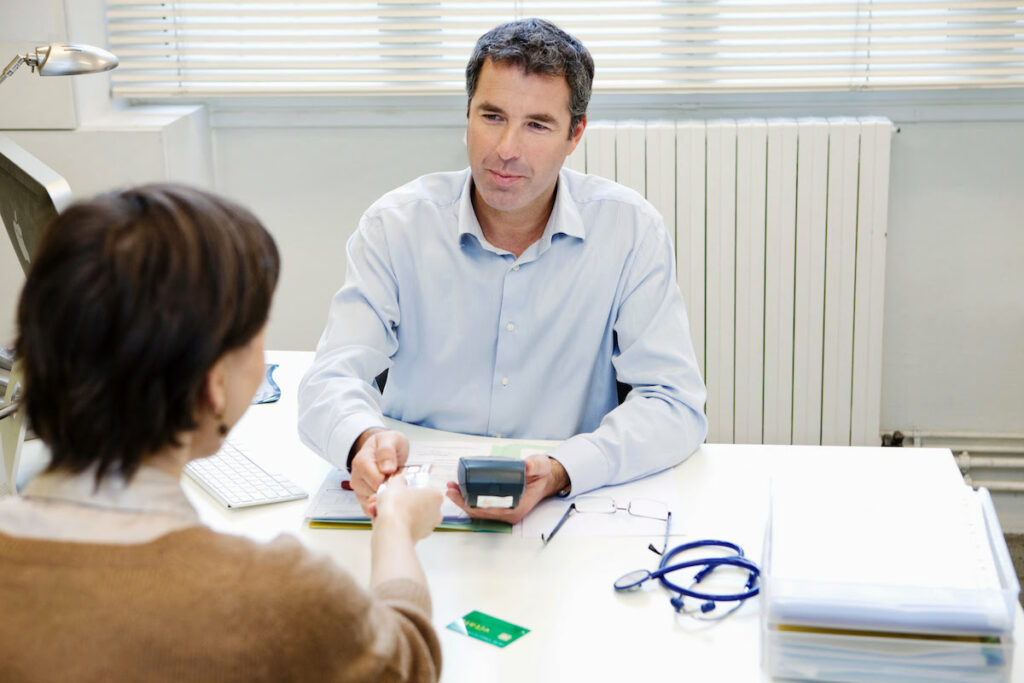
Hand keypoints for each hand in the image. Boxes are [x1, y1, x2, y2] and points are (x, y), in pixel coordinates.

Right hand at [349, 428, 408, 516]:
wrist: (384, 450)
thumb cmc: (388, 444)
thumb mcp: (391, 439)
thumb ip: (387, 451)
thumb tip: (386, 468)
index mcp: (361, 462)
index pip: (374, 480)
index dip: (389, 481)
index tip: (399, 477)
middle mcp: (357, 478)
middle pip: (373, 494)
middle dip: (389, 491)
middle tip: (401, 483)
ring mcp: (360, 491)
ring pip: (372, 505)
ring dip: (387, 500)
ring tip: (397, 490)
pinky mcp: (365, 500)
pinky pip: (372, 511)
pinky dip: (383, 509)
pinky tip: (393, 500)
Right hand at [373, 474, 442, 541]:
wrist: (391, 530)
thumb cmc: (396, 506)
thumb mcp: (395, 484)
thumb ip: (399, 480)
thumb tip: (400, 481)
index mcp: (436, 497)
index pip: (425, 488)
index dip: (410, 487)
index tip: (400, 488)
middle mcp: (436, 513)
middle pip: (416, 503)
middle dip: (399, 501)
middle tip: (386, 497)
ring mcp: (427, 527)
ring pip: (408, 515)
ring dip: (394, 512)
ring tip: (377, 508)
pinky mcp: (417, 538)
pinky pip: (403, 526)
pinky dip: (393, 523)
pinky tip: (379, 519)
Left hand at [446, 454, 568, 524]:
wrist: (545, 479)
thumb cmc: (541, 475)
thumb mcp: (540, 467)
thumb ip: (535, 465)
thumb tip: (526, 465)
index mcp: (516, 508)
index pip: (490, 510)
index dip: (474, 504)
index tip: (462, 494)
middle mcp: (508, 513)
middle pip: (481, 512)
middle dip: (463, 502)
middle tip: (452, 489)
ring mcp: (503, 511)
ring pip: (479, 510)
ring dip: (463, 500)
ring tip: (452, 488)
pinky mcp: (499, 506)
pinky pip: (481, 506)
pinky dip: (470, 499)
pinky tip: (460, 490)